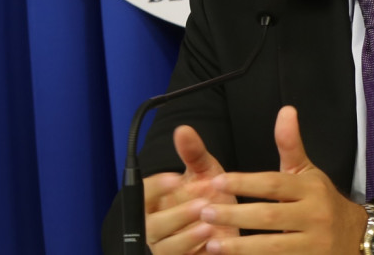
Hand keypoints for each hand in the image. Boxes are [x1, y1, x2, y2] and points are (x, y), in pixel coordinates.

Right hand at [143, 125, 239, 254]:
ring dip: (187, 237)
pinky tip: (213, 245)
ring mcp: (166, 247)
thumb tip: (184, 130)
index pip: (143, 192)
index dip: (158, 186)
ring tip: (209, 226)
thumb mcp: (204, 173)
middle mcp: (154, 226)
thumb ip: (193, 154)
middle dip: (176, 215)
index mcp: (154, 201)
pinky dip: (196, 253)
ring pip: (166, 247)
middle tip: (200, 204)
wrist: (229, 226)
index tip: (177, 178)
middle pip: (152, 224)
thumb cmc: (209, 197)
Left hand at [198, 106, 365, 253]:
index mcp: (311, 189)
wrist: (357, 237)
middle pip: (269, 216)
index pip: (273, 184)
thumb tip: (286, 110)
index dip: (244, 183)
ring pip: (273, 246)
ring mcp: (315, 244)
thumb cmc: (321, 200)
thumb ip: (290, 144)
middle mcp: (315, 216)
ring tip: (211, 243)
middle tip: (205, 213)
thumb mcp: (307, 172)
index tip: (216, 182)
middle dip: (235, 215)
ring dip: (241, 246)